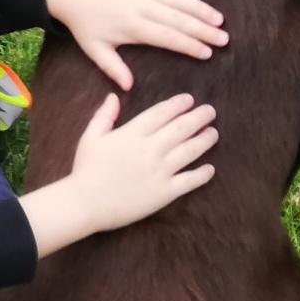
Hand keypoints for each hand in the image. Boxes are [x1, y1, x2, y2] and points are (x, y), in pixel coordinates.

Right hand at [21, 91, 216, 255]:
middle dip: (198, 117)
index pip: (161, 113)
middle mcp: (150, 149)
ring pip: (190, 151)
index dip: (178, 104)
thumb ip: (104, 115)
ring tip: (213, 133)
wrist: (86, 203)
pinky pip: (189, 181)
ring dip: (205, 140)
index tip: (190, 100)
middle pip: (181, 128)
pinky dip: (202, 174)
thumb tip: (114, 97)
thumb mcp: (90, 137)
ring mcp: (160, 171)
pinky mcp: (164, 192)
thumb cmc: (85, 169)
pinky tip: (210, 169)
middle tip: (210, 111)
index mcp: (132, 133)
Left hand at [45, 0, 226, 90]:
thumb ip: (113, 68)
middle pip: (179, 19)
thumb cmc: (84, 23)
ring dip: (200, 8)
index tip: (207, 53)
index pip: (168, 38)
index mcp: (132, 26)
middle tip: (224, 39)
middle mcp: (141, 5)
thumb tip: (128, 88)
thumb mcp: (94, 49)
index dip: (190, 45)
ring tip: (218, 19)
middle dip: (204, 29)